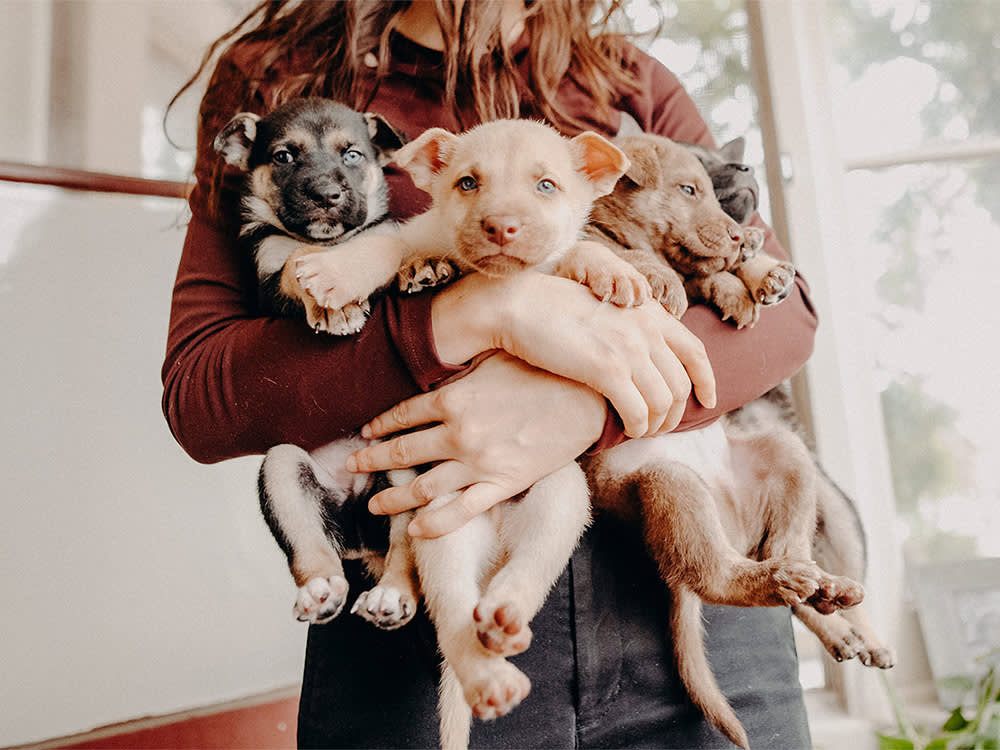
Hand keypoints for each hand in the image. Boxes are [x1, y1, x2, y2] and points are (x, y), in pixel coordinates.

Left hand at [346, 352, 606, 537]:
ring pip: (422, 486)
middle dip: (371, 461)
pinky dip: (434, 523)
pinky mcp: (503, 483)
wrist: (587, 394)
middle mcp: (457, 433)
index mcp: (452, 398)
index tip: (365, 433)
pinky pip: (461, 511)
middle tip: (351, 466)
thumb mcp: (493, 360)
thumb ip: (460, 374)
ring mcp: (478, 462)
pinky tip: (416, 530)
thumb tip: (437, 377)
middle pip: (401, 453)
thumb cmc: (543, 369)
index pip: (401, 416)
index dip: (379, 426)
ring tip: (374, 504)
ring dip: (393, 498)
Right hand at [432, 272, 715, 436]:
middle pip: (680, 384)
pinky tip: (627, 431)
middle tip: (661, 427)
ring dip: (657, 424)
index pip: (694, 351)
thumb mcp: (606, 310)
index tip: (707, 399)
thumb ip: (630, 328)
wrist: (521, 305)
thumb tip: (642, 357)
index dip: (706, 380)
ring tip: (642, 432)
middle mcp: (646, 329)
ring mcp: (629, 349)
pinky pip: (638, 412)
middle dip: (676, 413)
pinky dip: (638, 427)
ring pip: (663, 402)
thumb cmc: (553, 311)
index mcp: (648, 313)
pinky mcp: (607, 370)